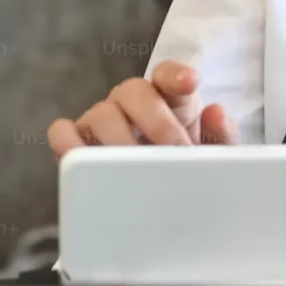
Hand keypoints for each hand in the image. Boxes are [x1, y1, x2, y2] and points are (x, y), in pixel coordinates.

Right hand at [47, 61, 237, 157]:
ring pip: (100, 113)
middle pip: (134, 90)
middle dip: (156, 121)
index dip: (176, 74)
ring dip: (119, 142)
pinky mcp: (75, 145)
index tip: (190, 83)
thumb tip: (216, 111)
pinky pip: (62, 133)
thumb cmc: (187, 175)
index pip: (167, 75)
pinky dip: (70, 144)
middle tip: (174, 154)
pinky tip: (89, 166)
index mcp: (170, 100)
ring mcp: (101, 121)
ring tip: (137, 172)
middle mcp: (133, 104)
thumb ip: (222, 136)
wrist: (161, 211)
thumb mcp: (213, 159)